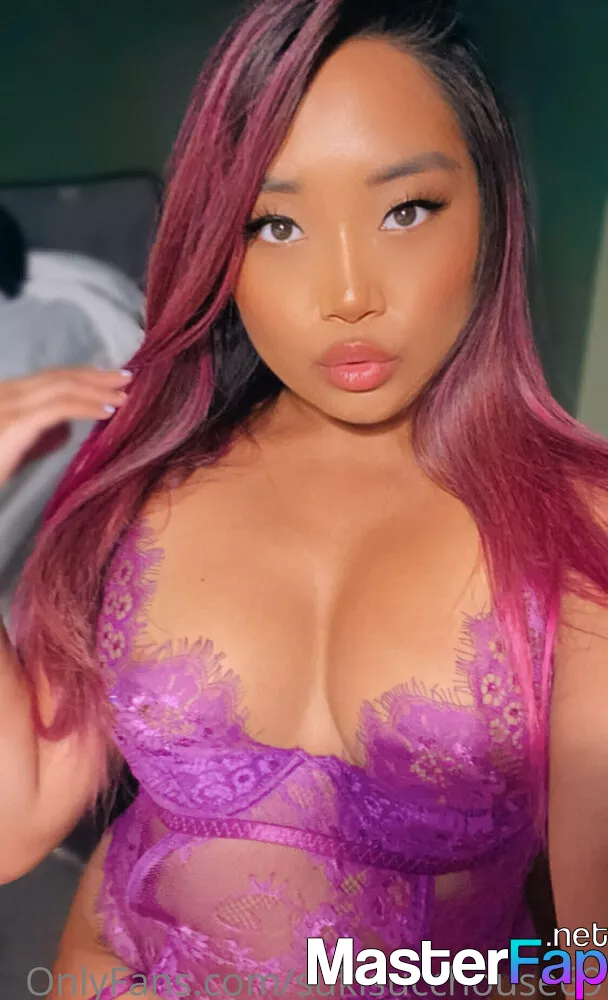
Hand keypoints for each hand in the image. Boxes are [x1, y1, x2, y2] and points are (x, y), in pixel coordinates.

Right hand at [0, 367, 131, 486]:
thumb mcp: (12, 449)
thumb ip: (36, 436)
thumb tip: (63, 430)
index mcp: (7, 394)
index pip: (49, 377)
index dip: (81, 374)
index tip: (108, 376)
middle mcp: (7, 392)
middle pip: (59, 377)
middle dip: (96, 376)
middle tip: (126, 377)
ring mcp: (10, 403)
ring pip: (62, 387)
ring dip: (98, 388)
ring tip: (125, 394)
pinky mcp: (16, 421)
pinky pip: (59, 407)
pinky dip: (87, 406)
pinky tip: (107, 410)